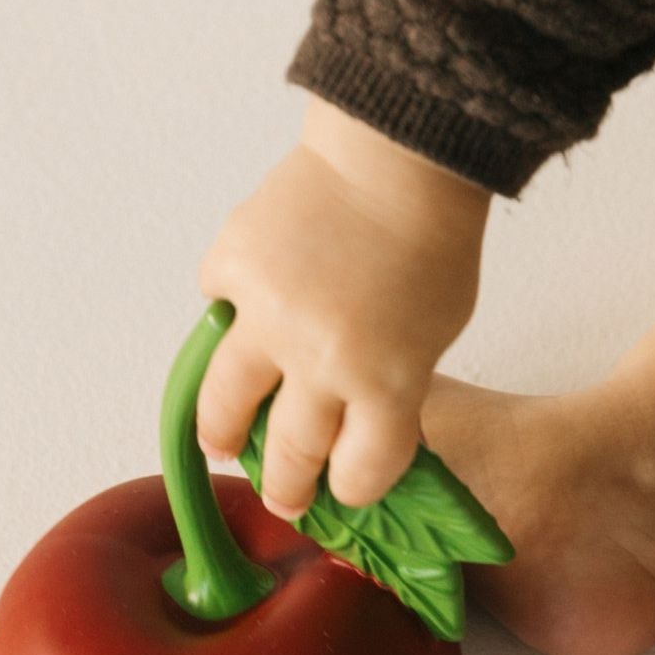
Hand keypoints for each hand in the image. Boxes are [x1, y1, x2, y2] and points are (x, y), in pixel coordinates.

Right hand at [194, 96, 491, 517]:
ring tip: (223, 443)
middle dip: (287, 488)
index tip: (343, 489)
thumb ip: (395, 382)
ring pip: (225, 403)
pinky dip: (229, 309)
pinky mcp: (232, 270)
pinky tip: (246, 307)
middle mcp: (321, 362)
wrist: (397, 158)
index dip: (351, 488)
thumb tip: (357, 421)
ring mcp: (268, 317)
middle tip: (283, 496)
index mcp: (388, 383)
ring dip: (223, 432)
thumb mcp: (437, 332)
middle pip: (291, 455)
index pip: (361, 470)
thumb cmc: (434, 242)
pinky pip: (217, 306)